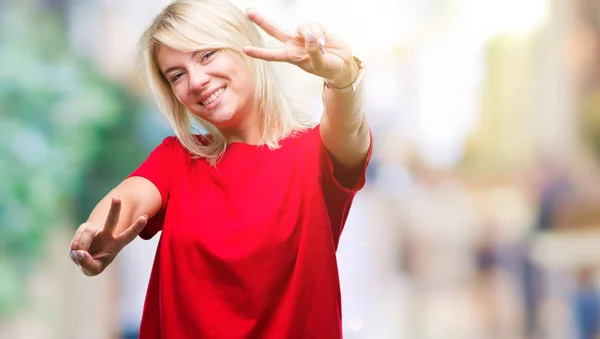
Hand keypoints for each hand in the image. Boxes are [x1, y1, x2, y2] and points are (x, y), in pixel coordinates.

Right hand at [69, 196, 147, 275]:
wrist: (83, 257)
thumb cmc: (94, 263)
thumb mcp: (93, 270)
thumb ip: (88, 264)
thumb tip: (80, 253)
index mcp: (116, 244)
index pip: (128, 235)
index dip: (136, 227)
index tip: (145, 217)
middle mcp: (107, 234)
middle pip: (111, 220)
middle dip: (115, 209)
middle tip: (117, 197)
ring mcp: (94, 230)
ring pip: (88, 232)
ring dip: (81, 246)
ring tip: (79, 256)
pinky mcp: (83, 229)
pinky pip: (77, 239)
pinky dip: (74, 249)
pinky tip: (76, 254)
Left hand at [242, 8, 358, 87]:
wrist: (343, 64)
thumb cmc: (329, 69)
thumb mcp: (319, 65)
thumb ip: (313, 51)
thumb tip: (309, 35)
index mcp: (291, 56)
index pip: (272, 54)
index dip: (258, 52)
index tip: (244, 49)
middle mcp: (294, 44)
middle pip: (274, 30)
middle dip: (261, 20)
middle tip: (248, 11)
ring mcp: (304, 35)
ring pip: (300, 26)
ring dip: (309, 33)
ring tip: (321, 45)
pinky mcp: (315, 28)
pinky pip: (313, 25)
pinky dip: (319, 33)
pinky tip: (325, 41)